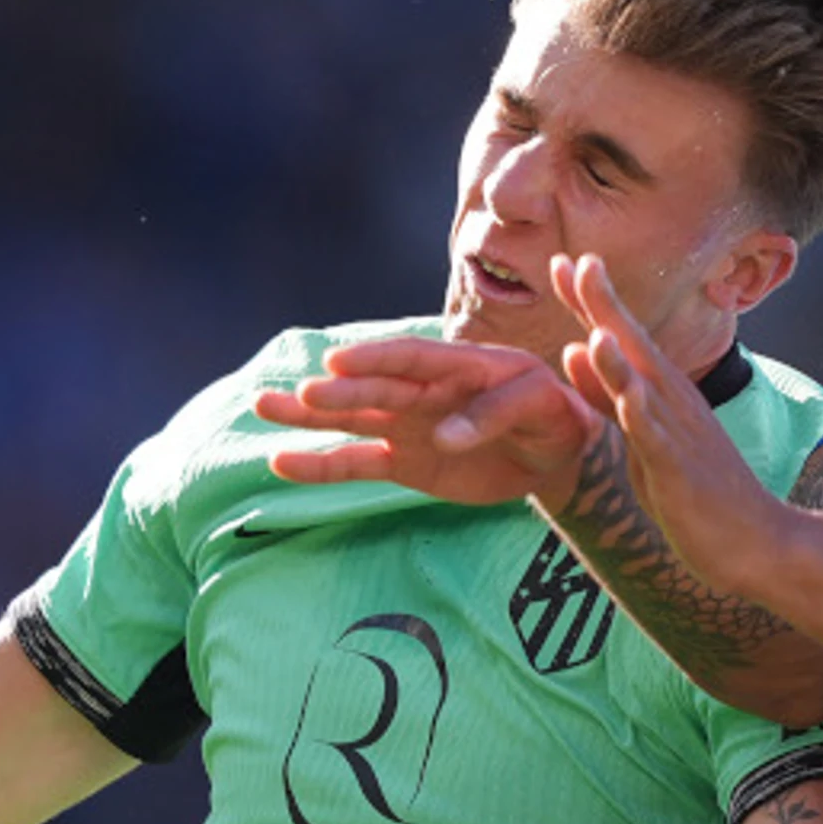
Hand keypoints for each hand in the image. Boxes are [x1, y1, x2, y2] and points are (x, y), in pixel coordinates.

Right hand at [254, 336, 605, 509]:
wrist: (558, 453)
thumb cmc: (556, 415)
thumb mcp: (546, 404)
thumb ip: (498, 410)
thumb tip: (444, 436)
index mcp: (459, 365)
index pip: (410, 357)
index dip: (374, 359)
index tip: (338, 363)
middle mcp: (423, 391)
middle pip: (373, 389)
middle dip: (339, 393)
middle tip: (302, 395)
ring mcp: (407, 425)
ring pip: (350, 419)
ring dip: (308, 415)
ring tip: (264, 406)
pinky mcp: (403, 462)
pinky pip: (355, 462)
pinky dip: (320, 465)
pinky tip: (280, 461)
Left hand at [550, 256, 790, 587]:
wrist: (757, 542)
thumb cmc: (696, 492)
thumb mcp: (641, 436)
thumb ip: (606, 394)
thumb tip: (574, 348)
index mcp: (659, 393)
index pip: (619, 339)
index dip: (591, 302)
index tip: (563, 262)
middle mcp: (672, 402)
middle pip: (633, 347)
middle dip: (602, 306)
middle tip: (575, 262)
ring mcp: (679, 435)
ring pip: (646, 389)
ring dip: (620, 356)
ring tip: (595, 322)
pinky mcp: (682, 472)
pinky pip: (659, 442)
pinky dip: (642, 416)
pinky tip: (628, 398)